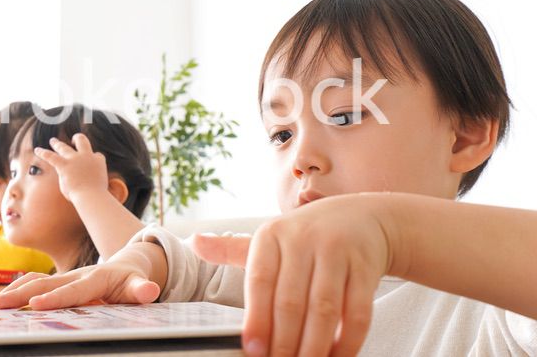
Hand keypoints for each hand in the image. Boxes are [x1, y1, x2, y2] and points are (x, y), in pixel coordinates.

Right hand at [0, 242, 163, 309]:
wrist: (129, 261)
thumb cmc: (133, 279)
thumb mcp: (140, 284)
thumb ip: (142, 289)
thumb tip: (150, 290)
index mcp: (96, 279)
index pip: (74, 290)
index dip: (55, 297)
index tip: (35, 305)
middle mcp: (77, 275)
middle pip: (45, 284)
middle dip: (21, 295)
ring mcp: (66, 276)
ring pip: (36, 281)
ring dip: (14, 292)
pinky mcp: (59, 281)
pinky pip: (35, 283)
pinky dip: (17, 290)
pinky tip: (3, 301)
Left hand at [34, 134, 108, 202]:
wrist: (92, 196)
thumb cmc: (96, 195)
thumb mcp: (100, 184)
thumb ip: (93, 179)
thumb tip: (86, 182)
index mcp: (98, 161)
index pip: (96, 155)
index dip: (93, 158)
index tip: (90, 165)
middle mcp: (87, 156)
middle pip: (82, 141)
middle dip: (77, 139)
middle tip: (73, 140)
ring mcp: (75, 159)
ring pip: (64, 147)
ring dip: (57, 143)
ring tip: (53, 141)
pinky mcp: (64, 165)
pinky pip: (50, 156)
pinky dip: (43, 153)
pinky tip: (37, 150)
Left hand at [192, 194, 394, 356]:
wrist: (360, 217)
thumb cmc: (305, 236)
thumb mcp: (269, 238)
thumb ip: (231, 249)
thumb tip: (194, 242)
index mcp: (272, 235)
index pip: (260, 281)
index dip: (256, 319)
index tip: (252, 350)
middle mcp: (303, 239)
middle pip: (291, 301)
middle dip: (284, 342)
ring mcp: (336, 251)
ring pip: (324, 309)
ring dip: (314, 346)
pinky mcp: (365, 265)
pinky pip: (358, 311)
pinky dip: (348, 340)